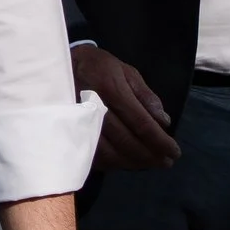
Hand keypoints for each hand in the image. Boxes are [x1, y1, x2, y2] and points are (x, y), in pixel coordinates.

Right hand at [73, 45, 177, 169]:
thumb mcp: (125, 71)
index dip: (159, 141)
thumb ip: (145, 96)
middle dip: (149, 155)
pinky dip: (112, 163)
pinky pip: (91, 154)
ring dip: (132, 162)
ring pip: (109, 152)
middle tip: (165, 163)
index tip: (175, 152)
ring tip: (149, 164)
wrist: (55, 65)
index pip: (140, 122)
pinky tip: (125, 162)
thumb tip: (164, 122)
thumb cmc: (96, 67)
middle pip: (126, 141)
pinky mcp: (68, 132)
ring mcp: (77, 121)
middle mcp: (92, 106)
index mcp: (110, 88)